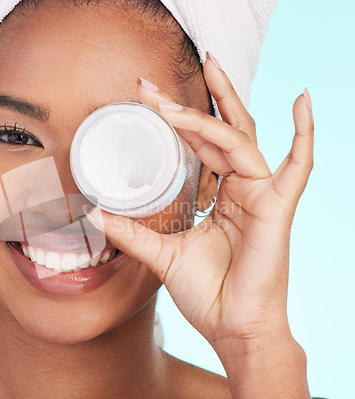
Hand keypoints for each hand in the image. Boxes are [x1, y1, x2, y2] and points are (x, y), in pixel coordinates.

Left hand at [85, 53, 313, 354]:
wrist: (231, 329)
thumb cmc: (207, 293)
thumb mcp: (162, 254)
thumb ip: (132, 232)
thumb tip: (95, 213)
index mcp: (221, 195)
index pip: (200, 144)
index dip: (176, 119)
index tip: (145, 99)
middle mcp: (242, 188)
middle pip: (221, 129)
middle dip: (192, 100)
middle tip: (155, 82)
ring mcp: (261, 195)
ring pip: (240, 138)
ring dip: (220, 105)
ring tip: (203, 70)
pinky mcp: (276, 208)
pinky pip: (297, 166)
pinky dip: (304, 134)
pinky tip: (302, 101)